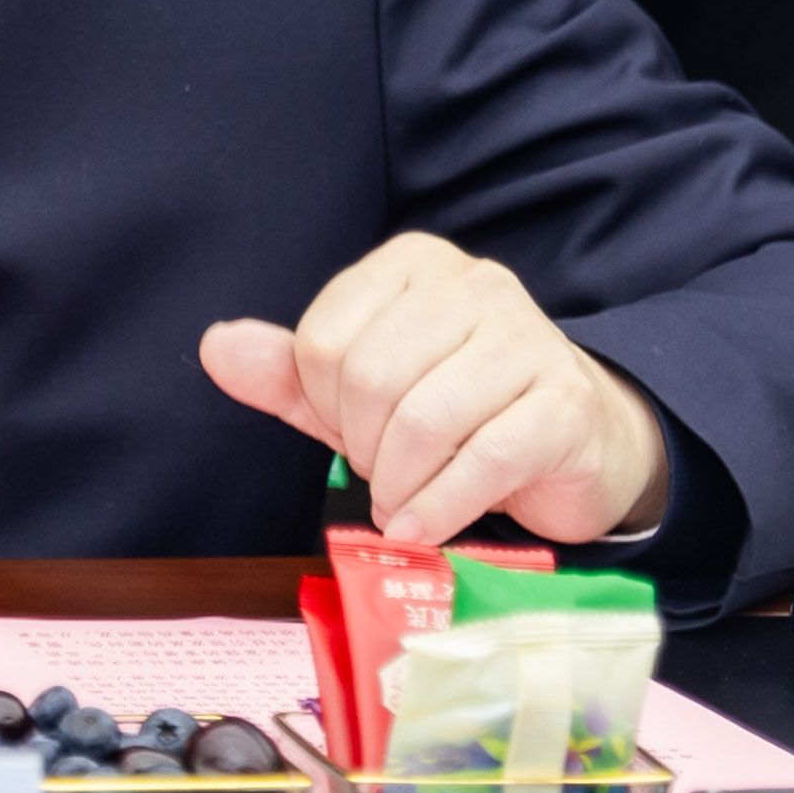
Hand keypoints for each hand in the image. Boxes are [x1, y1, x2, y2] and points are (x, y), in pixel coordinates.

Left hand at [198, 232, 667, 545]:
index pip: (324, 340)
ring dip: (401, 484)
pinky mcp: (565, 402)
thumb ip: (288, 373)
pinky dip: (440, 507)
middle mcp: (474, 285)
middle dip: (364, 448)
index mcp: (413, 266)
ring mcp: (527, 338)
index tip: (352, 432)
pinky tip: (425, 526)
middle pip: (370, 378)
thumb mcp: (360, 394)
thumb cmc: (458, 414)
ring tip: (405, 502)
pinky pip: (484, 459)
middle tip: (383, 475)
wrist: (576, 445)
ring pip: (424, 419)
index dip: (324, 406)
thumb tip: (217, 347)